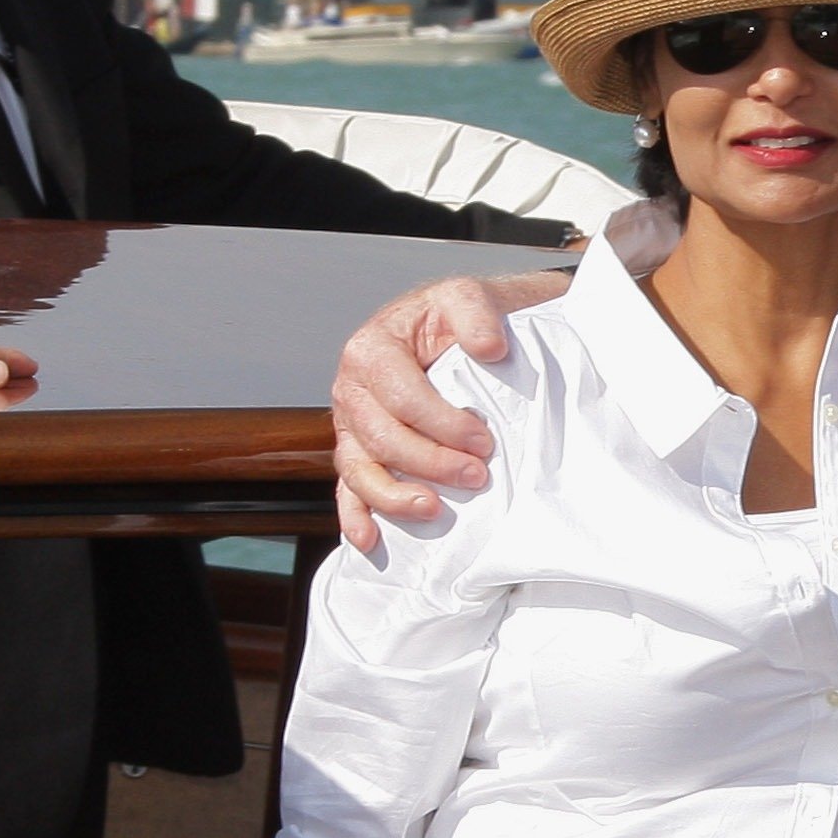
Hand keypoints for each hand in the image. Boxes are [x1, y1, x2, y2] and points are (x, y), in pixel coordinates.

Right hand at [330, 273, 567, 550]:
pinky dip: (355, 515)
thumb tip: (489, 348)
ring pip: (360, 468)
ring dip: (393, 496)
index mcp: (372, 349)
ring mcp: (350, 424)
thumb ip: (475, 314)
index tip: (485, 441)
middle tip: (478, 476)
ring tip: (432, 509)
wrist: (454, 329)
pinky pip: (348, 487)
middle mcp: (351, 388)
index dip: (443, 424)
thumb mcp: (467, 298)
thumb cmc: (460, 316)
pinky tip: (370, 540)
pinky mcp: (358, 450)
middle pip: (382, 438)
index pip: (402, 396)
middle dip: (430, 462)